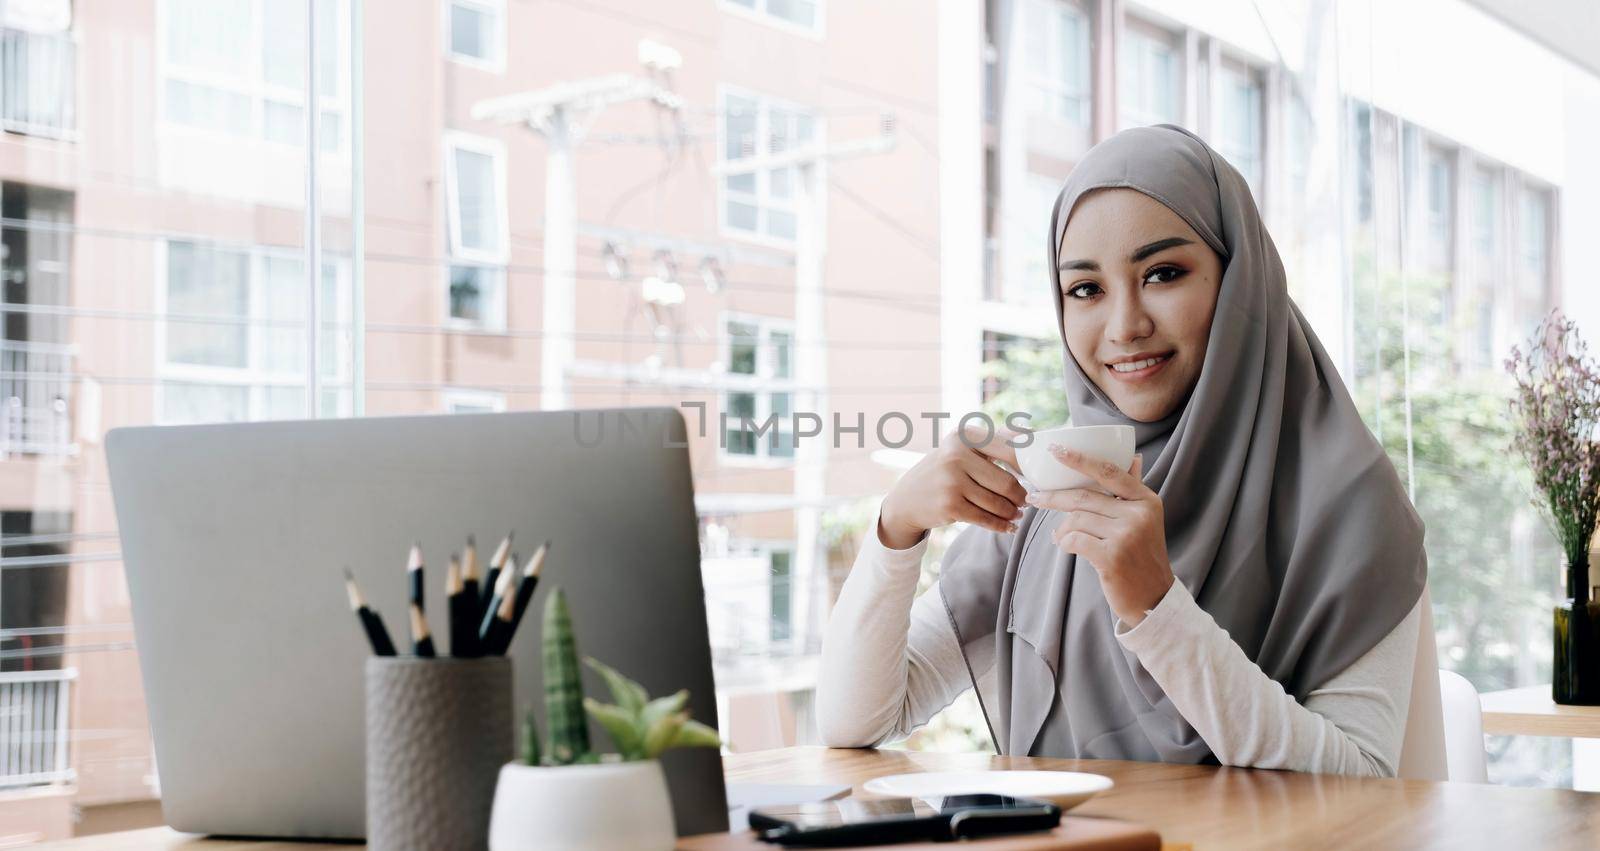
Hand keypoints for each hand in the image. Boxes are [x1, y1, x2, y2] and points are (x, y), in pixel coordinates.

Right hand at [878, 426, 1028, 548]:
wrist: (906, 500)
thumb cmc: (944, 472)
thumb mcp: (961, 450)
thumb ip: (993, 443)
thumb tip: (1032, 436)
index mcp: (964, 437)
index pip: (1009, 450)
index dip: (1028, 467)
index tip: (1036, 476)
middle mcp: (956, 456)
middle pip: (1006, 482)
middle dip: (1020, 496)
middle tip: (1025, 502)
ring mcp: (952, 482)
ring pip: (998, 503)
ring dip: (1012, 513)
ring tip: (1017, 514)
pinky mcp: (950, 506)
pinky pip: (986, 519)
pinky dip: (1001, 525)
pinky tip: (1008, 526)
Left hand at [1025, 447, 1173, 625]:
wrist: (1153, 598)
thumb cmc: (1142, 556)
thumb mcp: (1145, 520)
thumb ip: (1134, 490)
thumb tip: (1135, 457)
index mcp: (1146, 500)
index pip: (1109, 471)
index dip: (1080, 459)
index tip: (1055, 451)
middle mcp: (1138, 514)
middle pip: (1084, 497)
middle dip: (1054, 498)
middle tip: (1035, 498)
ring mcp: (1126, 536)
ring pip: (1076, 519)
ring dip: (1061, 529)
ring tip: (1060, 537)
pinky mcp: (1112, 557)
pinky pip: (1074, 540)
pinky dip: (1064, 542)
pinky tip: (1066, 547)